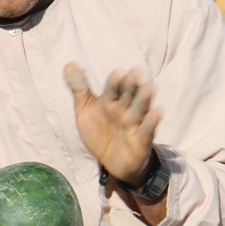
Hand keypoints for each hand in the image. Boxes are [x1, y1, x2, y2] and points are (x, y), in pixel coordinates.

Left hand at [64, 62, 160, 186]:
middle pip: (128, 95)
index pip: (112, 89)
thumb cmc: (100, 131)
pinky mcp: (142, 140)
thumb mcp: (85, 111)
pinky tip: (156, 112)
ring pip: (139, 109)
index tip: (117, 72)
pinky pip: (147, 130)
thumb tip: (68, 64)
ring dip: (144, 98)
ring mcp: (134, 124)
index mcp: (111, 101)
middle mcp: (125, 110)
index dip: (114, 82)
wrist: (112, 161)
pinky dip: (151, 122)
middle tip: (135, 72)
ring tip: (149, 87)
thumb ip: (79, 89)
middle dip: (131, 85)